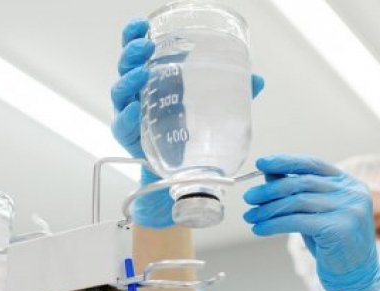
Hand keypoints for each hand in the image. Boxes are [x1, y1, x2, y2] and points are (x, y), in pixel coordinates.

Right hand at [111, 19, 264, 227]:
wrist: (183, 177)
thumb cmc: (194, 138)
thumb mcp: (215, 113)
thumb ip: (233, 95)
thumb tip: (258, 80)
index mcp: (156, 82)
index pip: (140, 54)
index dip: (136, 37)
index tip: (142, 25)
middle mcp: (140, 96)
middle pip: (126, 68)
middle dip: (131, 54)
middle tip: (145, 47)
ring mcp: (133, 118)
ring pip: (120, 94)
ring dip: (129, 81)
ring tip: (142, 73)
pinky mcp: (132, 141)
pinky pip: (123, 127)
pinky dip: (129, 117)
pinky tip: (138, 109)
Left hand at [243, 154, 379, 290]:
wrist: (358, 279)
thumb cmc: (333, 246)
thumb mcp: (315, 214)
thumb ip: (298, 193)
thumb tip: (269, 173)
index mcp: (350, 184)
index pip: (313, 164)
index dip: (285, 161)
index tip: (261, 163)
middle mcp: (352, 193)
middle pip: (302, 183)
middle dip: (270, 190)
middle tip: (249, 197)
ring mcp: (349, 209)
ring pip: (297, 202)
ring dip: (268, 209)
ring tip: (250, 216)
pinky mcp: (339, 228)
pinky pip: (297, 221)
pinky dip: (273, 225)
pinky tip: (259, 229)